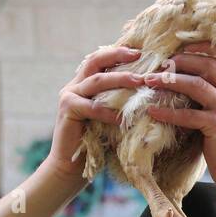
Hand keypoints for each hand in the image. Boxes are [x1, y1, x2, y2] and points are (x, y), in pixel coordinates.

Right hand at [43, 45, 145, 178]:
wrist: (69, 166)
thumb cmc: (95, 143)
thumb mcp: (109, 117)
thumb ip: (119, 102)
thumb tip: (147, 92)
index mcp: (84, 83)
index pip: (100, 59)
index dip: (118, 52)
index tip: (140, 50)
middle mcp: (75, 86)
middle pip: (96, 60)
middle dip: (118, 55)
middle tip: (140, 55)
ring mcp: (69, 96)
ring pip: (96, 81)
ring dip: (119, 79)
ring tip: (139, 81)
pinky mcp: (67, 111)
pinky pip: (92, 107)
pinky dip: (108, 112)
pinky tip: (123, 117)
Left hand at [143, 42, 215, 191]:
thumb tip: (193, 82)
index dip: (204, 46)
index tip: (182, 46)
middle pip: (209, 64)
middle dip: (181, 60)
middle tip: (159, 64)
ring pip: (197, 85)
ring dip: (170, 81)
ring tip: (149, 81)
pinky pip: (189, 114)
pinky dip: (168, 113)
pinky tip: (152, 112)